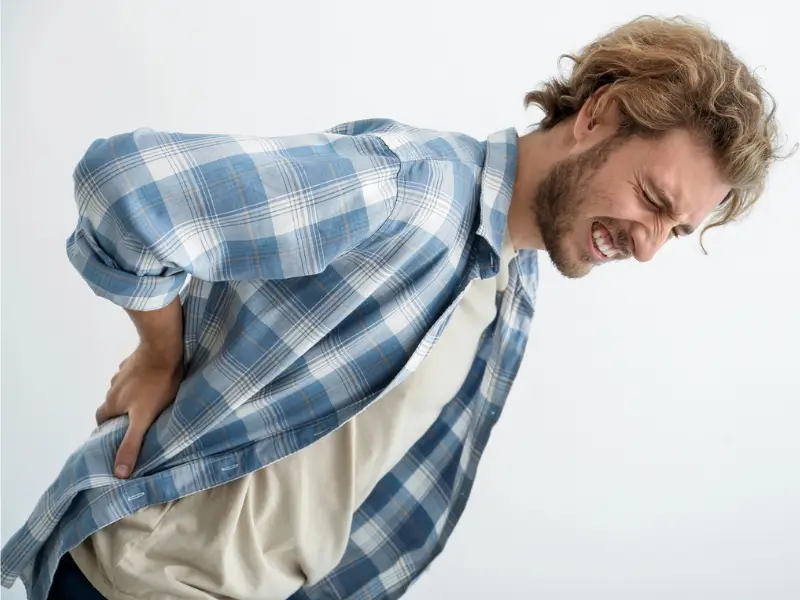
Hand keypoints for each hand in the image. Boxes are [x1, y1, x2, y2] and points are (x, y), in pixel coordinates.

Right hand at [96, 345, 183, 478]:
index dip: (108, 429)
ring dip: (132, 396)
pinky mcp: (136, 360)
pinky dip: (140, 380)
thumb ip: (131, 444)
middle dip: (121, 413)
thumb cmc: (156, 385)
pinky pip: (135, 373)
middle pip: (112, 404)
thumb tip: (119, 473)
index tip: (118, 435)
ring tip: (149, 402)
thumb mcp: (144, 419)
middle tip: (137, 420)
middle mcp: (113, 387)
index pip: (102, 420)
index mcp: (112, 402)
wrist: (163, 348)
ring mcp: (124, 371)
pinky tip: (154, 382)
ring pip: (124, 388)